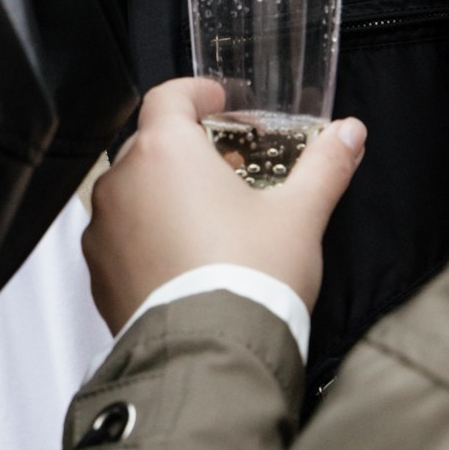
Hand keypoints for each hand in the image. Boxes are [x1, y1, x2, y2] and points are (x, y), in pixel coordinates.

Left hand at [84, 79, 366, 333]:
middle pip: (151, 147)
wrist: (210, 355)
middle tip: (230, 171)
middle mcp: (122, 182)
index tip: (218, 103)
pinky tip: (184, 261)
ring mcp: (103, 230)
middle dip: (189, 152)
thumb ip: (324, 166)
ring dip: (164, 196)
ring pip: (133, 194)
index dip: (195, 94)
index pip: (167, 97)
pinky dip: (146, 238)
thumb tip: (350, 132)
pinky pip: (120, 239)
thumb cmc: (252, 275)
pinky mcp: (97, 274)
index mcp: (165, 151)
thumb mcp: (299, 215)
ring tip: (208, 221)